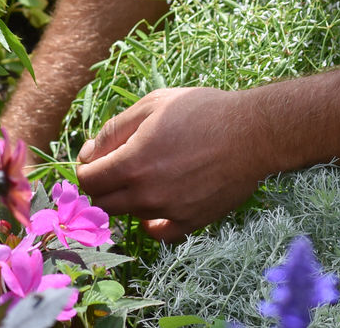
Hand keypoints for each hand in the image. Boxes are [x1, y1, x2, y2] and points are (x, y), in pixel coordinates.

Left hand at [75, 87, 271, 241]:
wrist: (252, 133)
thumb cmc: (202, 111)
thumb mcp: (152, 105)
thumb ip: (114, 130)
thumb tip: (87, 154)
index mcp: (131, 163)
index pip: (88, 179)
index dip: (87, 166)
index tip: (97, 156)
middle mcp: (146, 194)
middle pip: (103, 202)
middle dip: (102, 184)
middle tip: (117, 166)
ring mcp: (168, 211)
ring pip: (130, 214)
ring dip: (129, 197)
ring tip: (149, 172)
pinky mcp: (191, 221)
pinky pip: (159, 233)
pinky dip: (151, 222)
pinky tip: (157, 204)